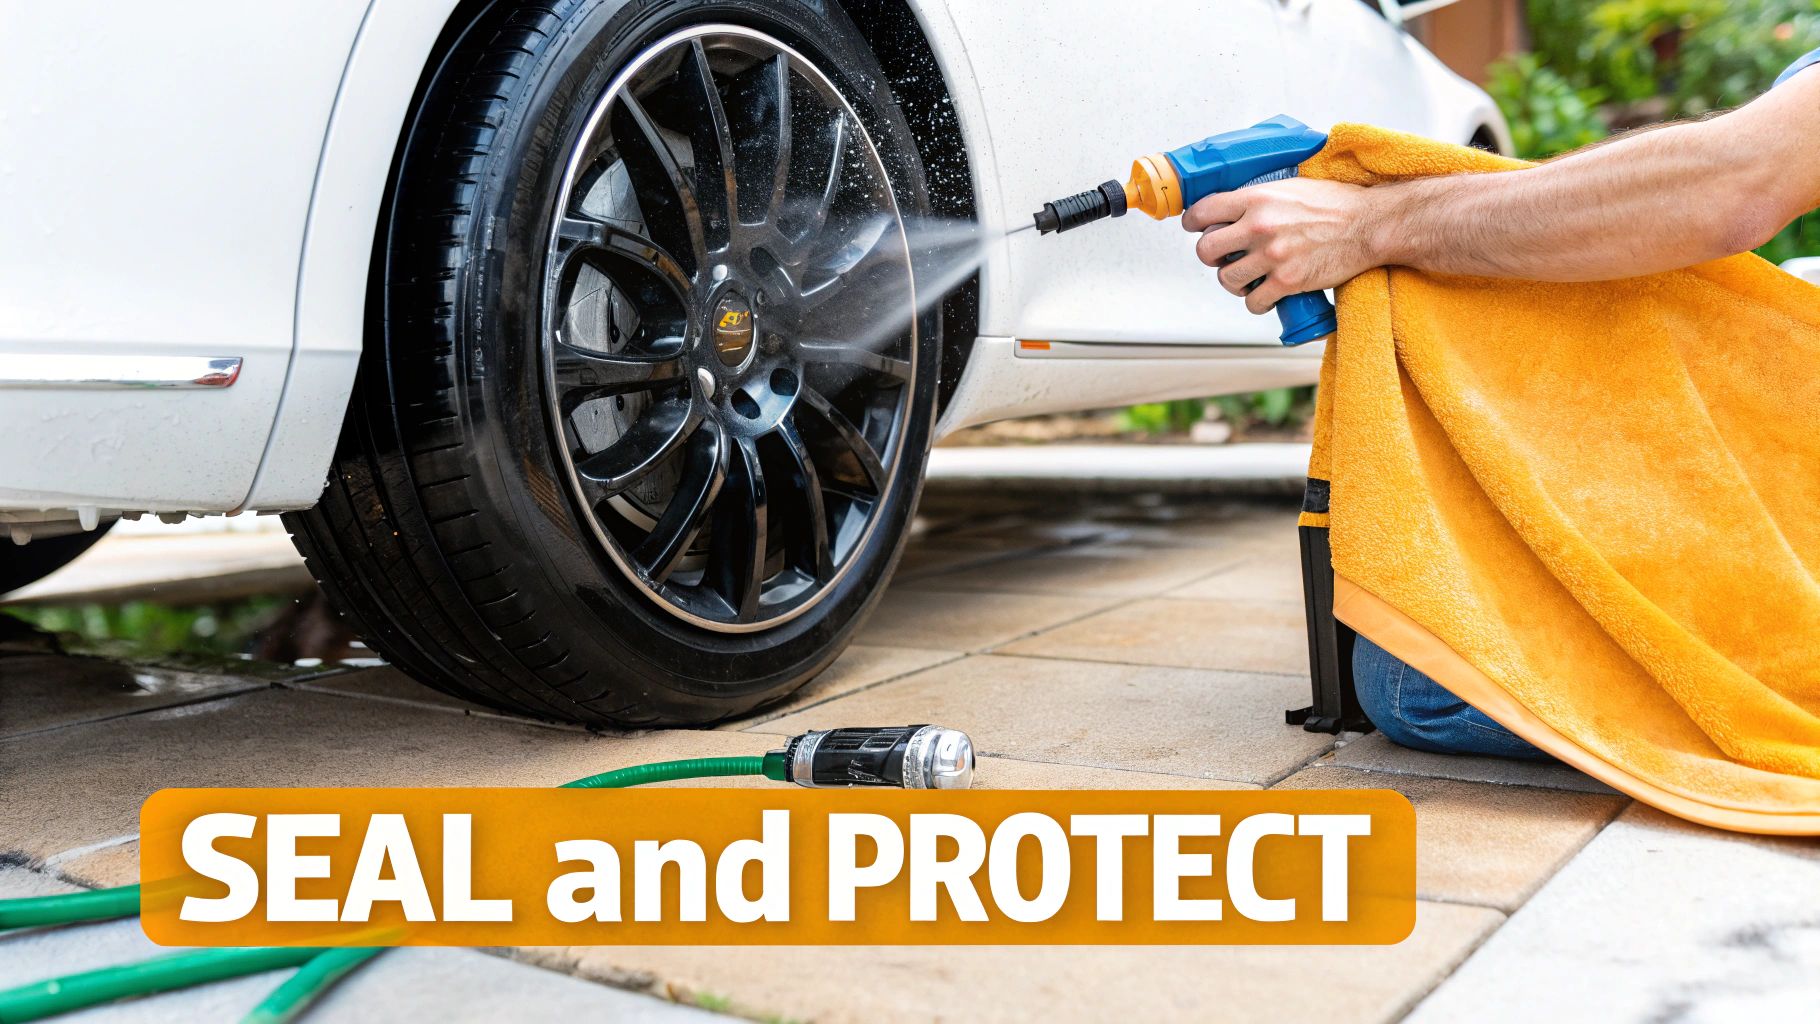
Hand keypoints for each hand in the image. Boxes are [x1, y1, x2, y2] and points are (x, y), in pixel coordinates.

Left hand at [1182, 178, 1377, 314]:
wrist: (1370, 225)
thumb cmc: (1336, 204)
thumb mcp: (1291, 186)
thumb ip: (1259, 197)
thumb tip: (1232, 209)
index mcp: (1257, 198)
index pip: (1202, 212)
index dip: (1195, 224)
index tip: (1198, 229)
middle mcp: (1259, 226)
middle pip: (1205, 250)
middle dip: (1213, 257)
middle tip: (1226, 257)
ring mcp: (1272, 255)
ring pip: (1226, 279)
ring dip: (1235, 282)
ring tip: (1251, 277)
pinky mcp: (1287, 281)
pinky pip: (1253, 302)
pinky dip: (1257, 302)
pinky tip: (1267, 294)